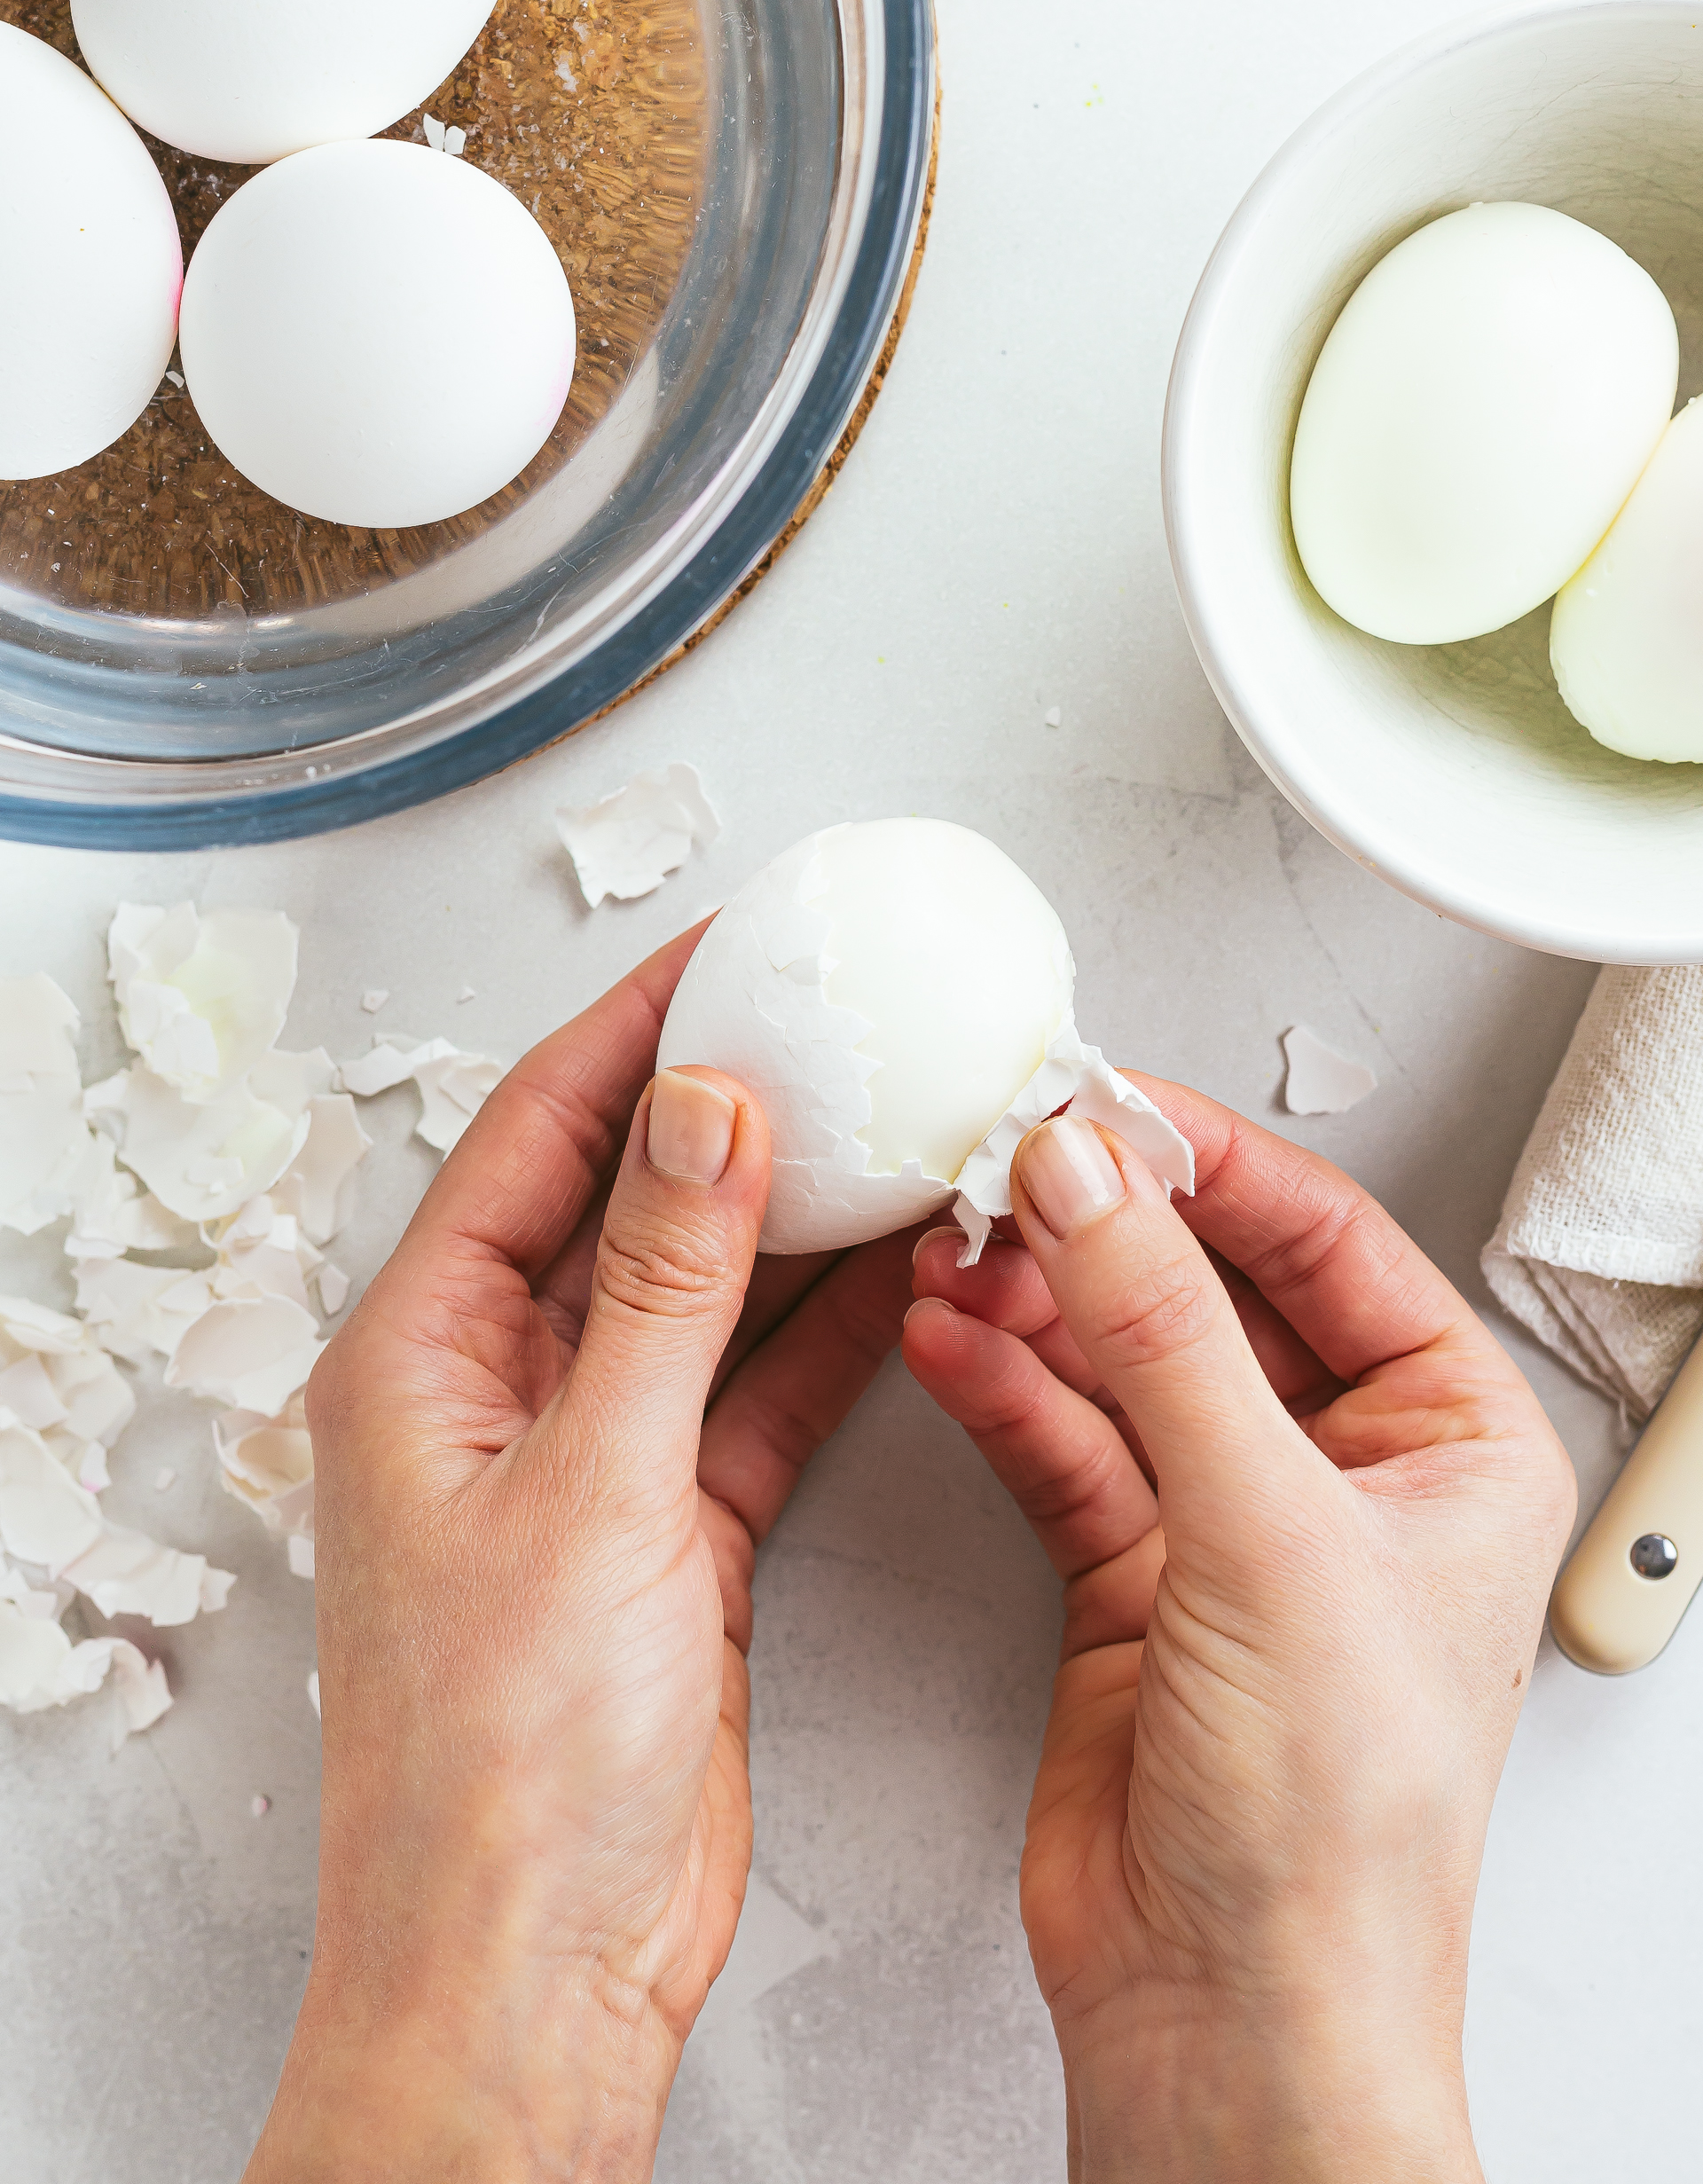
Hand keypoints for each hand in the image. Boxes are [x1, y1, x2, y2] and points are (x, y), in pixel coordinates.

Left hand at [246, 927, 914, 2183]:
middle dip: (728, 1110)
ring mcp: (589, 1457)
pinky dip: (824, 1336)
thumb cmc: (505, 1768)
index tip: (730, 954)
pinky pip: (753, 1390)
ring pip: (703, 1291)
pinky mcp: (669, 1525)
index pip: (535, 1135)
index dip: (636, 1032)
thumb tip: (704, 1112)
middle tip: (832, 1023)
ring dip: (793, 1219)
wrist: (539, 1964)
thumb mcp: (595, 1486)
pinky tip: (895, 1278)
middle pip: (622, 1199)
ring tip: (890, 1127)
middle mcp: (497, 1391)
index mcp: (423, 1357)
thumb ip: (662, 1289)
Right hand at [903, 1082, 1574, 2183]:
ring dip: (1034, 1303)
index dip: (1216, 1163)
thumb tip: (1094, 1175)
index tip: (1108, 1101)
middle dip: (1107, 1230)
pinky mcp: (1127, 1575)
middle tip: (1009, 1165)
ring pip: (1119, 1360)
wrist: (1231, 2013)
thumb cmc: (1337, 1826)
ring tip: (957, 1249)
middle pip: (1212, 1290)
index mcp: (1450, 1443)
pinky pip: (1058, 1442)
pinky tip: (946, 1341)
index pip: (1332, 1242)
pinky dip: (998, 1387)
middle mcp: (1343, 1471)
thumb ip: (1163, 1335)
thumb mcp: (1265, 1531)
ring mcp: (1228, 1520)